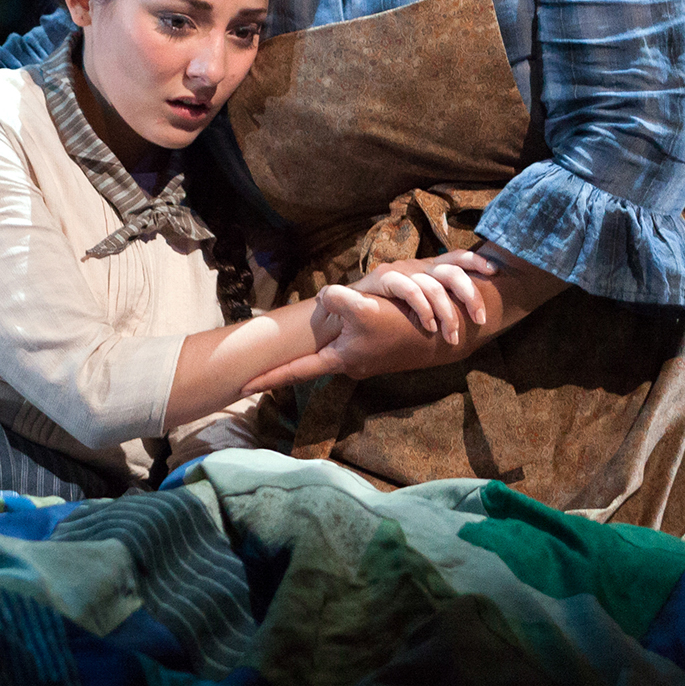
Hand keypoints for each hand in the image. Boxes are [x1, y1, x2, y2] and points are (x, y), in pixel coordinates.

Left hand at [242, 250, 500, 393]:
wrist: (442, 336)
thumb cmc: (400, 326)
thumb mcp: (363, 308)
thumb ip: (335, 300)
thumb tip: (320, 297)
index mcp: (339, 358)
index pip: (296, 372)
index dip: (269, 379)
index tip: (242, 387)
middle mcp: (348, 363)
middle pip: (310, 361)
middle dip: (288, 362)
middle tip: (259, 362)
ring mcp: (362, 360)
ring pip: (331, 347)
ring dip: (320, 342)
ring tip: (298, 338)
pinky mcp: (375, 351)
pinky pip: (349, 341)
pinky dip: (342, 331)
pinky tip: (345, 320)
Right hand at [355, 251, 496, 346]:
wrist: (348, 311)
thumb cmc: (389, 310)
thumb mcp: (420, 302)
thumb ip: (441, 301)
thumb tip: (475, 313)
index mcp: (429, 269)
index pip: (457, 257)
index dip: (477, 261)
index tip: (494, 272)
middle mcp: (417, 266)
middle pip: (452, 271)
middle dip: (470, 296)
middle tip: (480, 319)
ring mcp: (400, 271)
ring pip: (433, 284)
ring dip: (447, 312)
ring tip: (452, 335)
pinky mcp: (382, 279)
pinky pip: (409, 289)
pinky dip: (423, 309)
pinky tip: (429, 326)